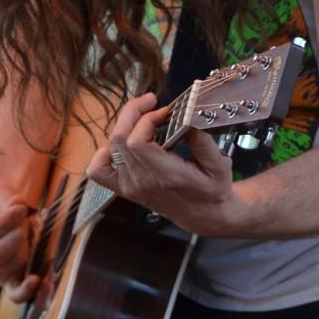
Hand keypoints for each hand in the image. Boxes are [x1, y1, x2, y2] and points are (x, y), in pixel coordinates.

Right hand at [0, 190, 39, 302]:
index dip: (5, 223)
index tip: (21, 209)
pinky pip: (14, 292)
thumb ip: (8, 202)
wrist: (7, 211)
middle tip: (25, 221)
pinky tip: (35, 279)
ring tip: (27, 231)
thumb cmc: (0, 203)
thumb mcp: (0, 195)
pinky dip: (25, 289)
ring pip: (10, 266)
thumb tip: (18, 210)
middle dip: (16, 236)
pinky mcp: (8, 279)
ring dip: (25, 247)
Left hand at [86, 93, 242, 236]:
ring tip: (142, 117)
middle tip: (151, 101)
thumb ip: (204, 142)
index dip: (147, 118)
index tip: (165, 111)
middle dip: (133, 112)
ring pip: (111, 147)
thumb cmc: (213, 189)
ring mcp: (130, 187)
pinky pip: (98, 169)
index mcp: (166, 175)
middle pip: (120, 139)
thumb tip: (187, 118)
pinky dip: (105, 152)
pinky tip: (123, 143)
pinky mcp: (124, 189)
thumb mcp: (219, 165)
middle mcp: (143, 182)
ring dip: (125, 125)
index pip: (137, 141)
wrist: (204, 216)